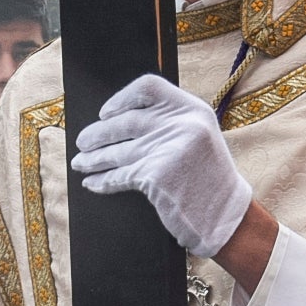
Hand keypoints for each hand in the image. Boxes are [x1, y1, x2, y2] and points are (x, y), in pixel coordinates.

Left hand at [72, 73, 255, 258]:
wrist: (226, 217)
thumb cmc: (209, 180)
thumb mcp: (199, 138)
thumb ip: (170, 123)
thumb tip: (118, 120)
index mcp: (193, 110)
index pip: (148, 88)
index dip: (121, 98)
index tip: (105, 113)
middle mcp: (182, 125)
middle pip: (126, 121)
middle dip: (99, 134)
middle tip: (82, 142)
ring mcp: (168, 149)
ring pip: (119, 151)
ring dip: (94, 159)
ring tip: (80, 163)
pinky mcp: (156, 176)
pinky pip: (119, 176)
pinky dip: (102, 181)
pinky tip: (93, 183)